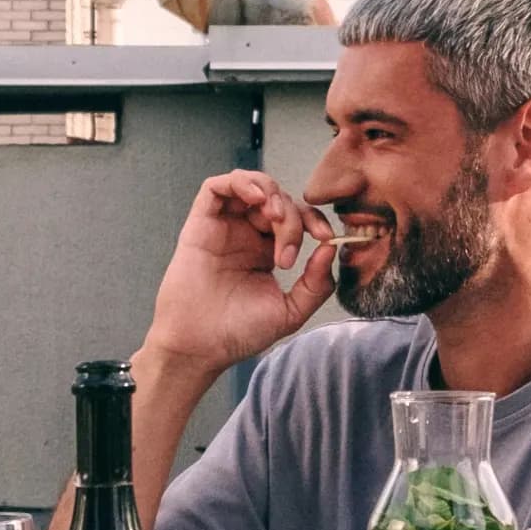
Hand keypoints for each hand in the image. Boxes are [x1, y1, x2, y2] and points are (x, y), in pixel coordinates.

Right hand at [143, 173, 335, 382]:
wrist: (200, 346)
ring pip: (251, 185)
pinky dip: (240, 183)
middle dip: (293, 218)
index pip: (297, 218)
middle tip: (287, 255)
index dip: (315, 220)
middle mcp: (245, 235)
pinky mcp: (200, 224)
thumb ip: (316, 283)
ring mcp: (223, 227)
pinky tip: (257, 200)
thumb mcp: (290, 311)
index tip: (325, 238)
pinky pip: (216, 187)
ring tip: (274, 217)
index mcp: (267, 251)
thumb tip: (330, 248)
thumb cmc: (238, 333)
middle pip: (279, 201)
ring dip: (270, 193)